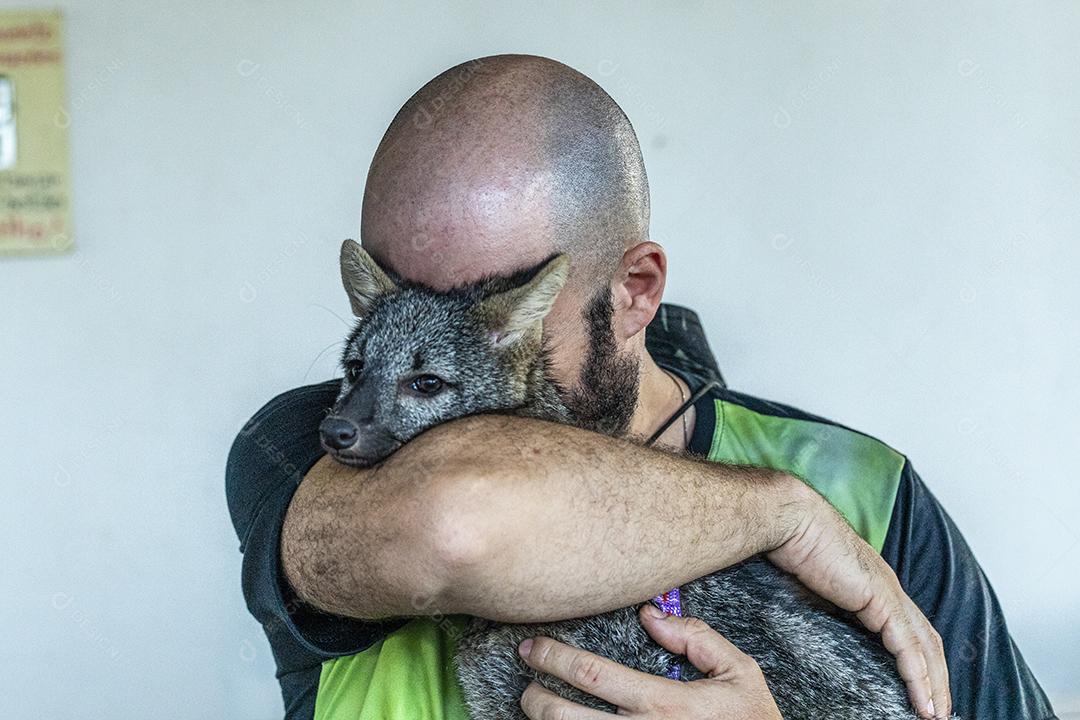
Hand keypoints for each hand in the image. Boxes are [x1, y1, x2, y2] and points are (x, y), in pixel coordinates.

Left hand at [517, 605, 781, 718]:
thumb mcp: (741, 673)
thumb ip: (697, 639)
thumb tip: (652, 616)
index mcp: (666, 704)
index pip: (592, 675)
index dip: (554, 658)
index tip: (533, 648)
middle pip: (566, 718)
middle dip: (536, 698)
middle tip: (527, 684)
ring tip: (537, 709)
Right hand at [768, 481, 950, 718]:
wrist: (788, 521)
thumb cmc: (789, 547)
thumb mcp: (809, 590)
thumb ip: (823, 611)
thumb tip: (815, 635)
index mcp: (873, 585)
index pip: (908, 630)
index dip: (918, 660)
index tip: (918, 690)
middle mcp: (889, 588)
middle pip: (926, 640)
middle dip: (936, 678)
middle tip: (936, 711)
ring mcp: (888, 593)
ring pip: (925, 647)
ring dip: (934, 684)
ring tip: (934, 714)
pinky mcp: (881, 600)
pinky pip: (908, 647)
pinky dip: (918, 676)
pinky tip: (922, 701)